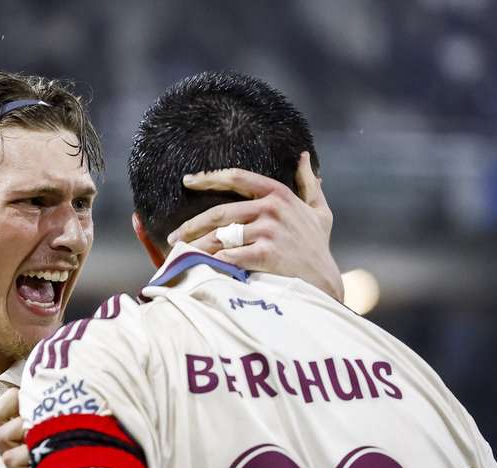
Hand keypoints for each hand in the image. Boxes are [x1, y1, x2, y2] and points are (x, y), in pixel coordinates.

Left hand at [169, 151, 343, 301]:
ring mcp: (269, 231)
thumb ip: (309, 184)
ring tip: (179, 254)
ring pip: (221, 236)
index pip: (237, 177)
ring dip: (196, 246)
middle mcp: (272, 209)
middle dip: (192, 225)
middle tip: (173, 236)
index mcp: (278, 194)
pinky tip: (199, 265)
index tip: (187, 181)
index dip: (209, 177)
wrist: (323, 281)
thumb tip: (303, 157)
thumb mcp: (319, 211)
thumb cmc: (317, 246)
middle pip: (220, 213)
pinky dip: (213, 260)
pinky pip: (231, 255)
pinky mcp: (266, 254)